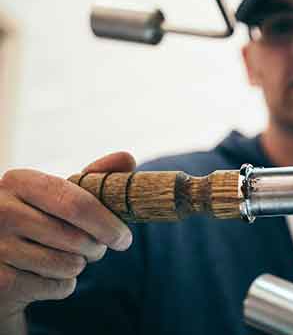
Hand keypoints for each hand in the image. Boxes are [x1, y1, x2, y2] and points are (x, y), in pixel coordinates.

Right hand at [0, 152, 134, 319]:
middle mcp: (0, 211)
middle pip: (77, 239)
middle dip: (97, 248)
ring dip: (78, 266)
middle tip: (97, 249)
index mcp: (19, 182)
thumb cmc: (38, 221)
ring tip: (65, 258)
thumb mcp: (59, 195)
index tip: (124, 238)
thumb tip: (127, 158)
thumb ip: (94, 176)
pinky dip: (62, 285)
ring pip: (69, 265)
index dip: (107, 223)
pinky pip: (56, 287)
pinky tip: (45, 275)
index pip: (77, 204)